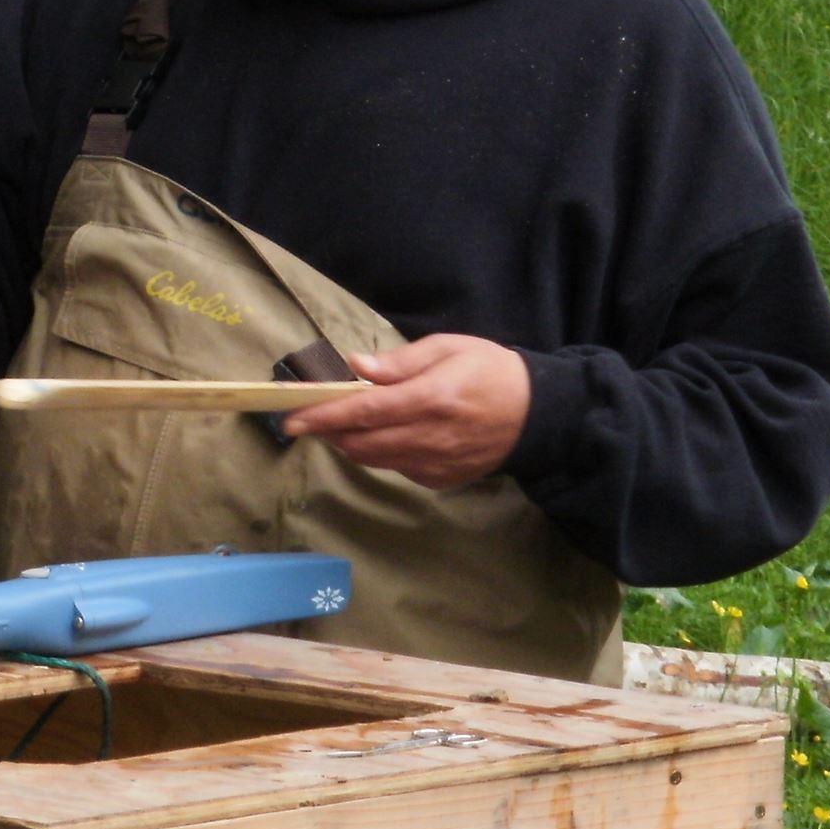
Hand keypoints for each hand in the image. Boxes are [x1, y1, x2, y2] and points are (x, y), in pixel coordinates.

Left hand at [279, 334, 531, 489]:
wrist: (537, 415)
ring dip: (349, 444)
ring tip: (340, 424)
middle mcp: (430, 437)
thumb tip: (357, 367)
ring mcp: (435, 463)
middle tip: (311, 417)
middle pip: (361, 443)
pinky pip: (396, 467)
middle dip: (329, 432)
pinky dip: (379, 453)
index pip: (364, 411)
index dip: (324, 416)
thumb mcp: (449, 348)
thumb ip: (401, 361)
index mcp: (431, 398)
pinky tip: (384, 434)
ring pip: (374, 459)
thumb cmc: (490, 371)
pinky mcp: (440, 480)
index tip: (292, 419)